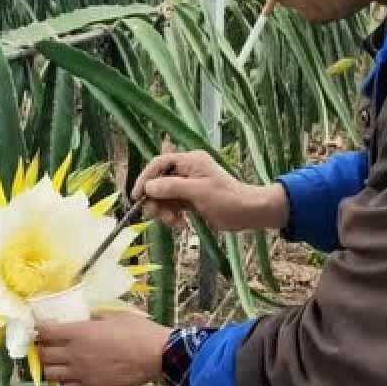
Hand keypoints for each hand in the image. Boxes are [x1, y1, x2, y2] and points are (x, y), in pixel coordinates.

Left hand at [37, 315, 169, 385]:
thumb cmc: (137, 331)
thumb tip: (85, 316)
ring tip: (56, 361)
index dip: (38, 329)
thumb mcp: (114, 315)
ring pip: (50, 374)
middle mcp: (74, 354)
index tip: (40, 327)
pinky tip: (71, 375)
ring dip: (49, 366)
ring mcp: (81, 373)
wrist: (156, 356)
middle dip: (41, 348)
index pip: (44, 332)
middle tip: (46, 344)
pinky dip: (63, 382)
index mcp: (78, 332)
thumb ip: (94, 316)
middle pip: (43, 355)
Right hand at [132, 150, 288, 231]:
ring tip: (175, 223)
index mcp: (190, 161)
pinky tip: (181, 225)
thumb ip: (172, 187)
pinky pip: (174, 205)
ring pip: (165, 196)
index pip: (159, 164)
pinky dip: (173, 215)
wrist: (248, 213)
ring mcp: (189, 185)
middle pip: (159, 182)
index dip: (146, 178)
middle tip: (156, 215)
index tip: (138, 196)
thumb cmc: (227, 199)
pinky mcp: (191, 199)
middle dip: (156, 199)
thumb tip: (149, 187)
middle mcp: (188, 170)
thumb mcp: (198, 192)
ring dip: (165, 211)